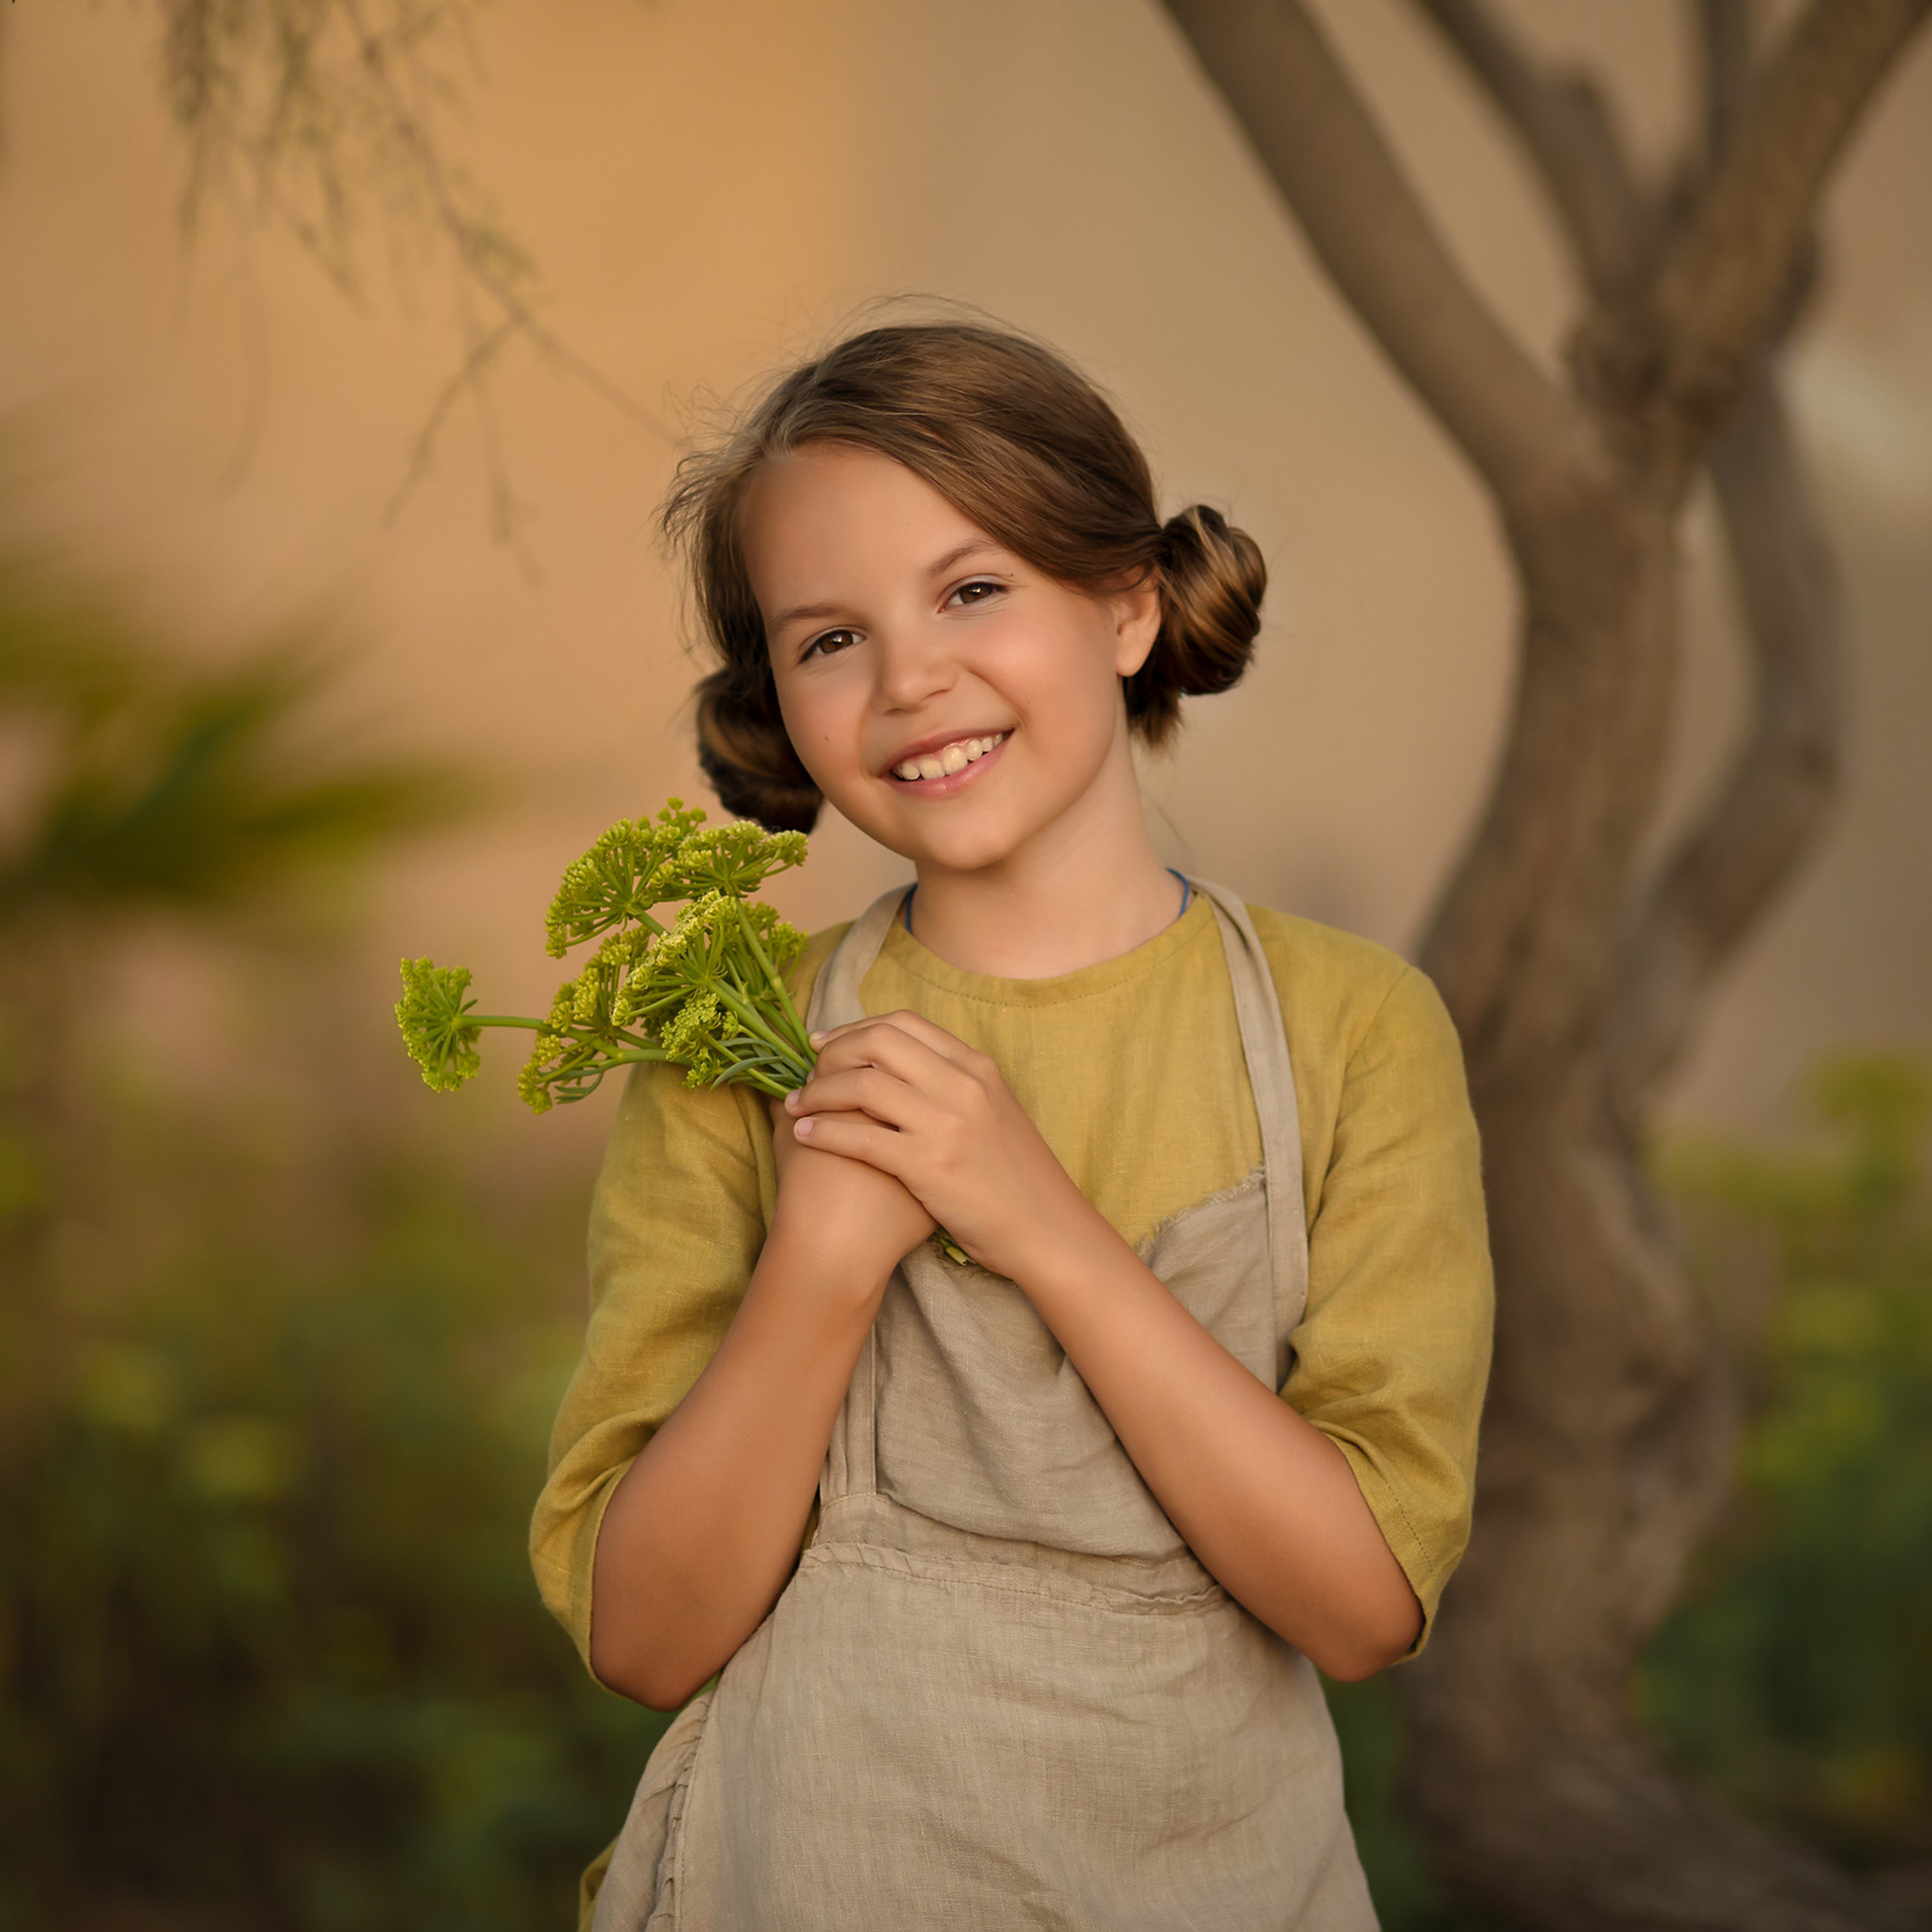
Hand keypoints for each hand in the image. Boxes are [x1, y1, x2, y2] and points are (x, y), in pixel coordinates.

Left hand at [783, 1012, 1094, 1279]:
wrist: (1046, 1228)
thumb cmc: (1016, 1176)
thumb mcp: (997, 1110)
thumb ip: (956, 1084)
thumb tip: (904, 1069)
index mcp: (977, 1066)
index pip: (904, 1024)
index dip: (855, 1028)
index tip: (826, 1042)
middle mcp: (962, 1084)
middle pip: (878, 1041)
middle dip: (833, 1052)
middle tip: (808, 1071)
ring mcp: (946, 1123)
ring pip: (862, 1085)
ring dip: (818, 1092)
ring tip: (797, 1105)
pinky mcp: (929, 1165)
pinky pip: (860, 1138)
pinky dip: (825, 1132)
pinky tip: (805, 1136)